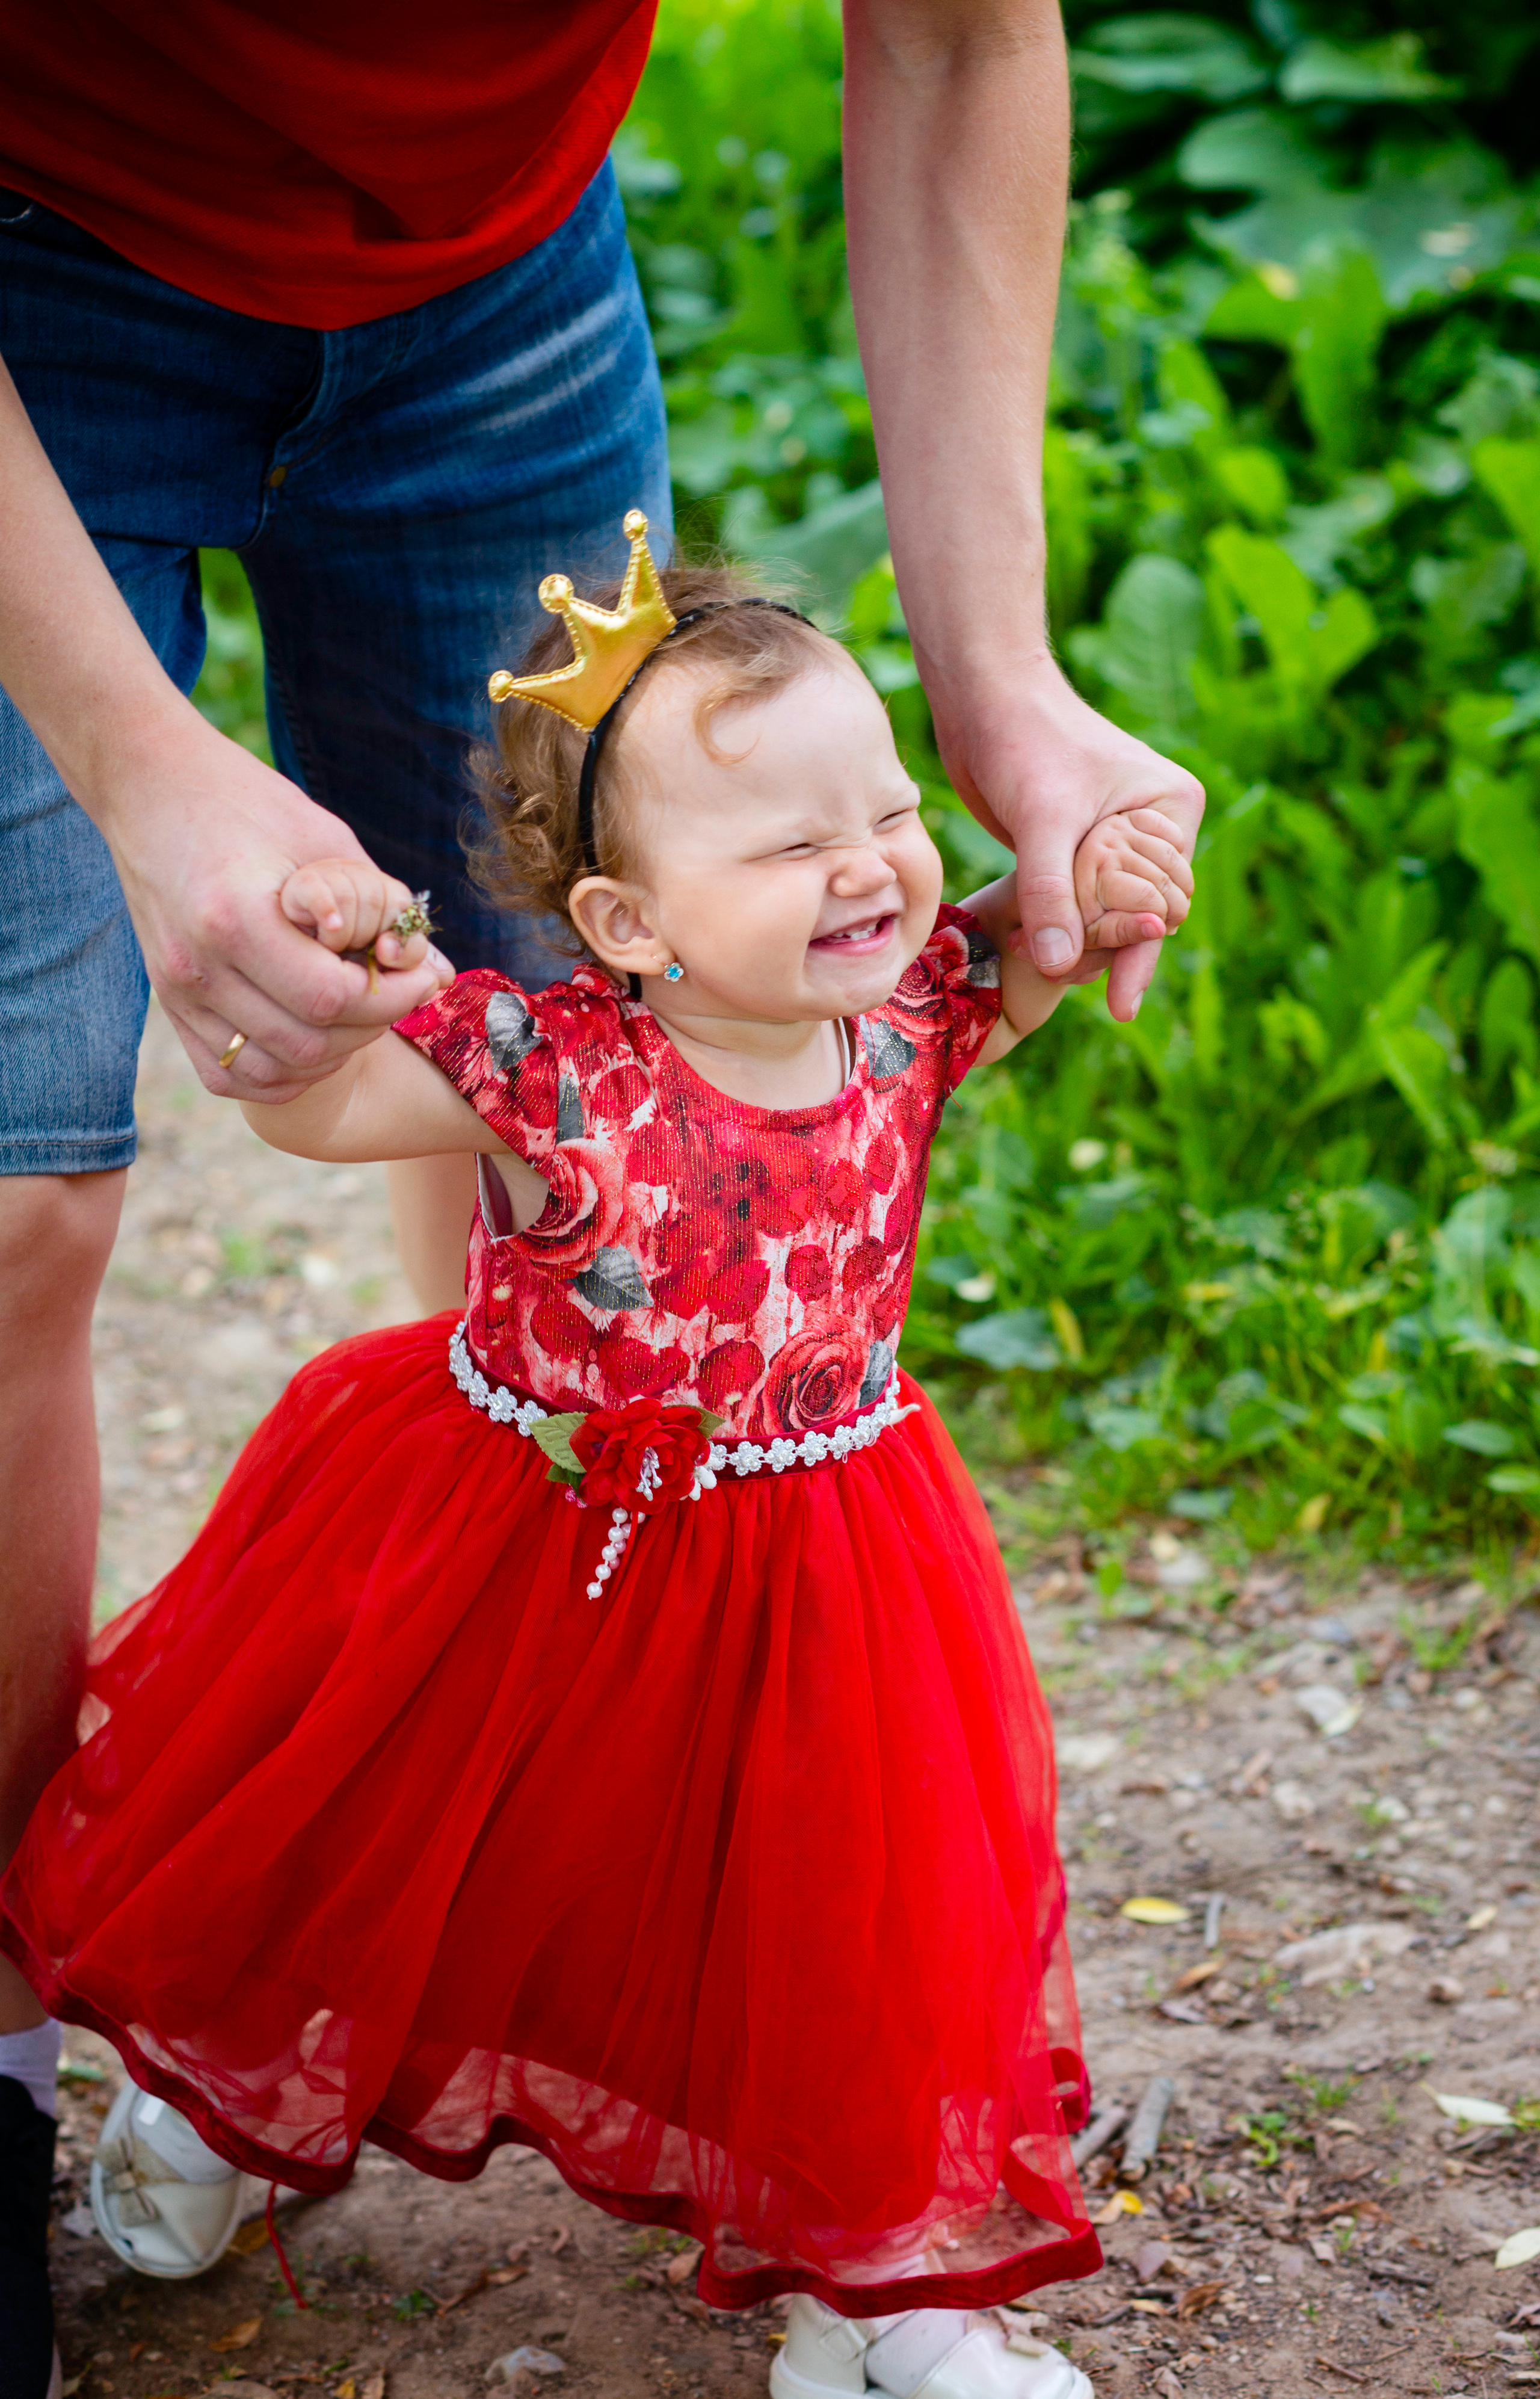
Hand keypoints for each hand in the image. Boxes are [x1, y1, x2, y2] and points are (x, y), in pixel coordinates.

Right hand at [92, 714, 452, 1101]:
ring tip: (356, 1013)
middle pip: (306, 1044)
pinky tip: (310, 1036)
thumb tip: (439, 973)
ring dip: (330, 1055)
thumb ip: (384, 909)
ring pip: (271, 1071)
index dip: (391, 998)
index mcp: (234, 917)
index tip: (418, 977)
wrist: (152, 790)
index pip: (331, 997)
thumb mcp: (326, 841)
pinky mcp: (169, 1006)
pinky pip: (229, 1075)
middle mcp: (197, 966)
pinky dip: (280, 1072)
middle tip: (392, 991)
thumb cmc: (246, 803)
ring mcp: (177, 992)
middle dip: (370, 1026)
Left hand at [930, 652, 1204, 1022]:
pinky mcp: (1074, 850)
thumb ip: (1051, 895)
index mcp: (1171, 810)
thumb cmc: (1023, 740)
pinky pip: (1076, 904)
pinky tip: (1029, 948)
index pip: (1165, 901)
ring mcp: (1114, 841)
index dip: (1137, 948)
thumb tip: (1061, 966)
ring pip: (1106, 914)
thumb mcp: (1042, 820)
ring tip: (1034, 959)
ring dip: (1076, 943)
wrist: (980, 698)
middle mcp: (1152, 828)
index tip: (1120, 1002)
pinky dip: (1057, 927)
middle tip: (1064, 979)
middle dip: (1105, 949)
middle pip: (1139, 915)